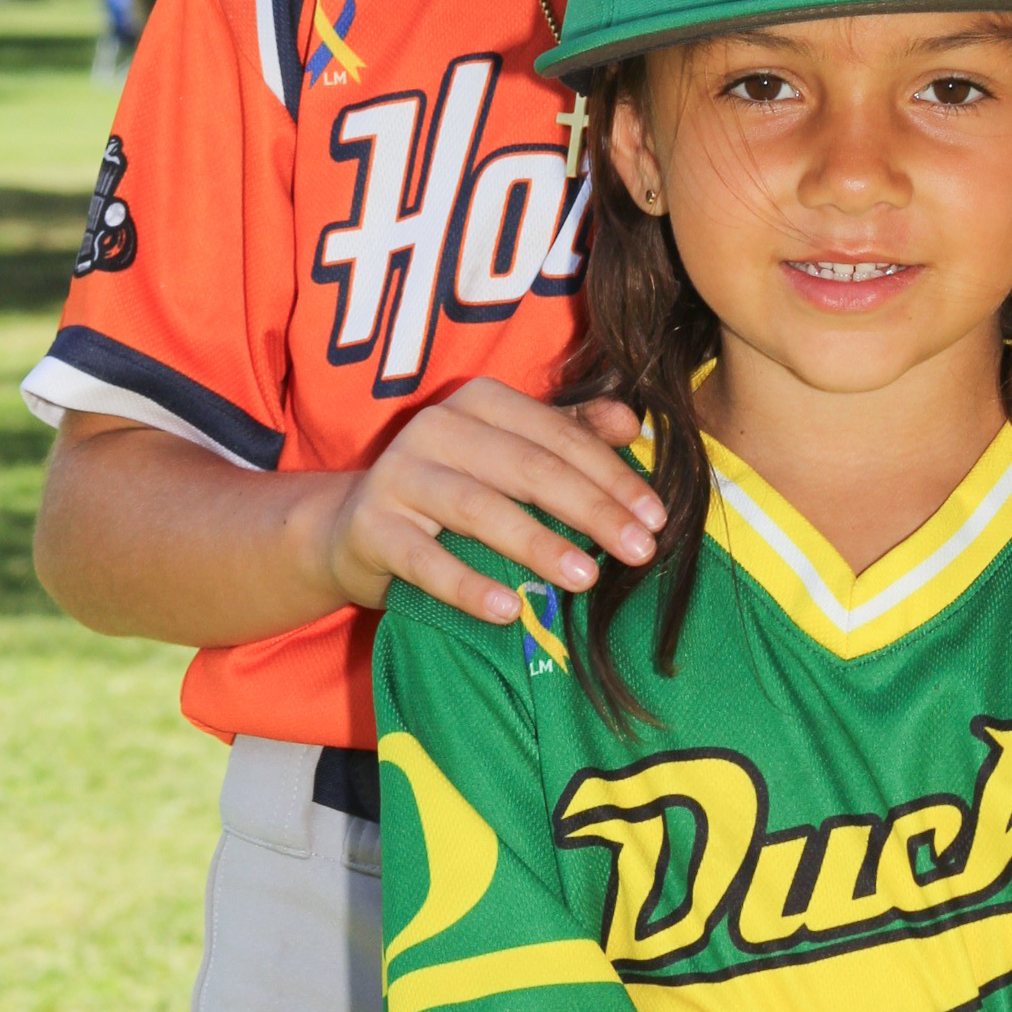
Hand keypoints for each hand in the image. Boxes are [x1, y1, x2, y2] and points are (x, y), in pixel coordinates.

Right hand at [324, 380, 664, 625]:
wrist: (353, 527)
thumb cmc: (453, 487)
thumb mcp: (510, 452)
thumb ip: (569, 433)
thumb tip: (633, 422)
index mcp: (482, 401)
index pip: (559, 437)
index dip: (613, 476)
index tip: (658, 518)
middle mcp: (438, 427)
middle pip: (528, 468)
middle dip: (592, 510)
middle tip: (641, 551)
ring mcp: (398, 475)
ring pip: (479, 508)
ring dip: (538, 544)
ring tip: (586, 579)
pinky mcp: (370, 527)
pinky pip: (423, 559)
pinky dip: (466, 585)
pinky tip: (508, 609)